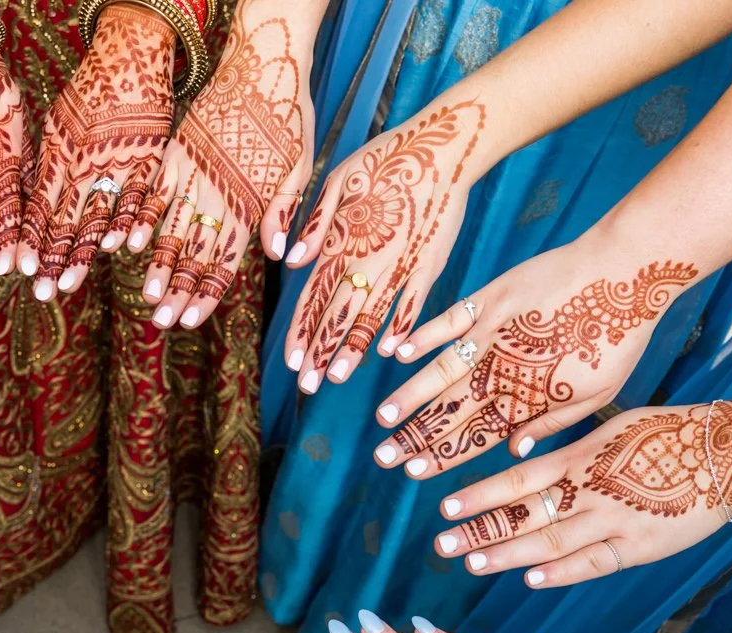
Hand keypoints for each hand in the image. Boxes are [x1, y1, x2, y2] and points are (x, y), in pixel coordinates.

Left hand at [19, 4, 175, 301]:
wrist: (130, 55)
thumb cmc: (90, 91)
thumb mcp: (58, 123)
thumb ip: (48, 165)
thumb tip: (30, 205)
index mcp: (59, 152)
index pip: (40, 205)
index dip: (30, 239)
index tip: (19, 270)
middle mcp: (83, 160)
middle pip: (65, 218)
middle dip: (51, 259)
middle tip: (41, 293)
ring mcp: (117, 160)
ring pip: (97, 213)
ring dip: (83, 253)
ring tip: (68, 284)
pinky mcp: (147, 156)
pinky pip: (139, 194)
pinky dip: (131, 220)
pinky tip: (121, 248)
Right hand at [138, 8, 310, 328]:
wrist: (265, 63)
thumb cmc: (291, 117)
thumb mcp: (302, 166)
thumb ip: (283, 211)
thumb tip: (277, 256)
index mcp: (250, 201)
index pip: (225, 259)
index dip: (208, 293)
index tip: (192, 320)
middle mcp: (218, 191)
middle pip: (195, 253)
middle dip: (179, 291)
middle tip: (163, 322)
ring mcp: (194, 171)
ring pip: (172, 227)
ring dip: (160, 265)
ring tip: (147, 296)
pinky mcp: (177, 150)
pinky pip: (155, 188)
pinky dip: (142, 216)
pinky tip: (131, 243)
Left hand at [282, 95, 485, 389]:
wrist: (440, 148)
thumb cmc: (385, 159)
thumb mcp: (337, 180)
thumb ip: (314, 224)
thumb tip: (291, 262)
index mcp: (341, 241)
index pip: (313, 296)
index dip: (302, 330)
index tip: (291, 362)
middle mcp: (366, 258)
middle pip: (337, 314)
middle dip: (320, 352)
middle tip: (307, 386)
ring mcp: (400, 264)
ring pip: (370, 315)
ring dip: (352, 349)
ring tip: (337, 377)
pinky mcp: (429, 264)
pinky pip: (412, 303)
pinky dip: (400, 328)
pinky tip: (387, 352)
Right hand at [371, 242, 700, 480]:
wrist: (627, 271)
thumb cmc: (618, 336)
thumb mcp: (598, 393)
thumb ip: (552, 425)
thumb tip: (513, 452)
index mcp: (531, 398)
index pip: (477, 435)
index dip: (443, 456)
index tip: (413, 473)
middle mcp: (506, 370)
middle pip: (452, 411)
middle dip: (416, 437)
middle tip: (383, 457)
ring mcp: (495, 332)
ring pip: (443, 371)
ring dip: (411, 396)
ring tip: (384, 418)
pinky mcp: (493, 298)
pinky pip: (450, 320)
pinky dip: (424, 336)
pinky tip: (397, 354)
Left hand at [433, 396, 731, 587]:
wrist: (727, 455)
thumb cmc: (667, 432)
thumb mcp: (612, 424)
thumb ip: (568, 444)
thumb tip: (523, 448)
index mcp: (582, 458)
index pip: (519, 479)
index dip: (481, 495)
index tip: (446, 507)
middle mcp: (591, 491)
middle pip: (526, 515)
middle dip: (481, 530)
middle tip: (442, 545)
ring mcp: (614, 522)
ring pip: (551, 543)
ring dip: (509, 555)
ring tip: (473, 563)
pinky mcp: (639, 547)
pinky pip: (594, 563)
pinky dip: (562, 572)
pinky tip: (532, 579)